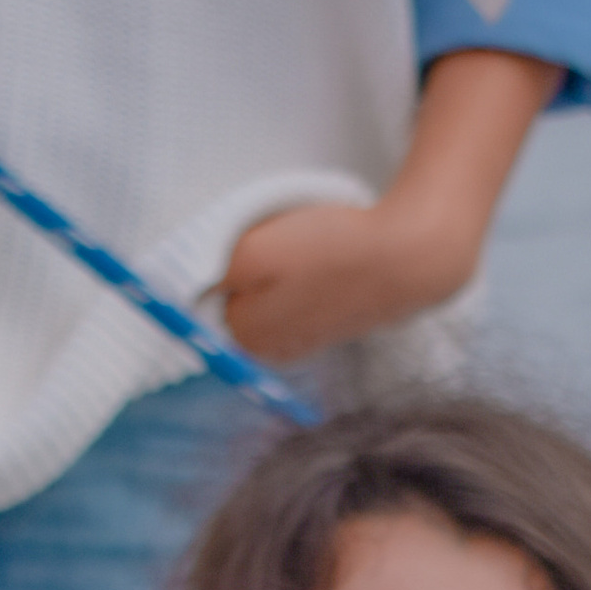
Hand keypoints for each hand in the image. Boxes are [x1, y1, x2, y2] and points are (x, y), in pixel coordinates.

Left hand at [221, 49, 559, 361]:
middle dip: (246, 267)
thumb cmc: (329, 250)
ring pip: (268, 292)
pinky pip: (299, 293)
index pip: (203, 293)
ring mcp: (303, 342)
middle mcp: (270, 351)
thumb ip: (207, 272)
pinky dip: (305, 273)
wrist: (408, 259)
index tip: (245, 240)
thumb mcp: (251, 253)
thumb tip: (182, 286)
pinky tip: (326, 256)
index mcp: (244, 338)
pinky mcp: (331, 325)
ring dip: (277, 267)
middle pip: (233, 296)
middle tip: (278, 238)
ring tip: (306, 247)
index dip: (218, 259)